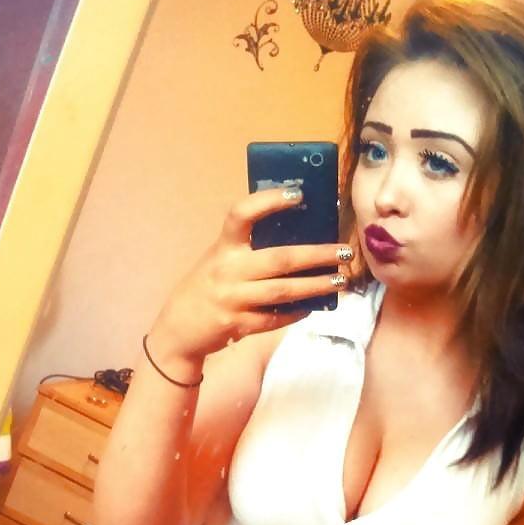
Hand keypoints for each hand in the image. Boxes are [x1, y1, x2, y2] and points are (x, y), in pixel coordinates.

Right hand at [151, 186, 352, 362]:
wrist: (179, 330)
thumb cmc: (206, 287)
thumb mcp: (219, 260)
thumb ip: (248, 249)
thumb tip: (298, 238)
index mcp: (223, 247)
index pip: (242, 214)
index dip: (269, 201)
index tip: (299, 194)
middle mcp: (228, 270)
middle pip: (280, 259)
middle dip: (317, 255)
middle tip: (344, 252)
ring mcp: (233, 299)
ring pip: (283, 291)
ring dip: (316, 286)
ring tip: (340, 281)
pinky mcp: (238, 325)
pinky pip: (275, 318)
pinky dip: (296, 312)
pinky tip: (314, 306)